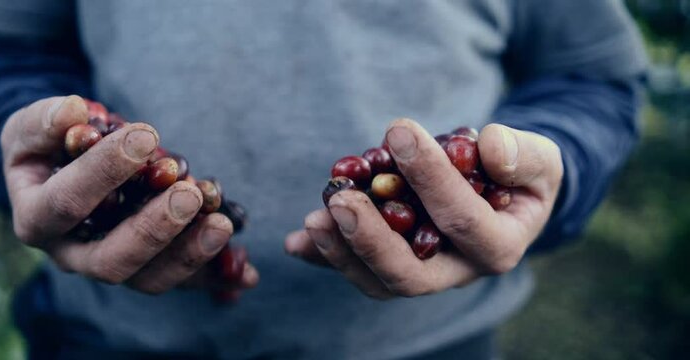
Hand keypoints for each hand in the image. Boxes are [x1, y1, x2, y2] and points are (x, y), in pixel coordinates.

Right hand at [1, 95, 257, 293]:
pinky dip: (216, 278)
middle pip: (111, 262)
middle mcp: (73, 255)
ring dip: (189, 256)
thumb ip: (46, 120)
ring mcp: (112, 267)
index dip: (103, 173)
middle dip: (153, 230)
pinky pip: (183, 283)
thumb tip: (76, 112)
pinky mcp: (149, 269)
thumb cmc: (47, 145)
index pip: (66, 205)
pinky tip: (248, 274)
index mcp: (37, 220)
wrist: (62, 170)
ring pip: (150, 279)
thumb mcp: (33, 127)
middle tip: (188, 195)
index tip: (144, 137)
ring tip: (223, 224)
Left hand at [285, 119, 562, 298]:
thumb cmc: (519, 172)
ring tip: (316, 216)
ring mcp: (422, 274)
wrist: (501, 190)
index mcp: (498, 247)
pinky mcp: (390, 266)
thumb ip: (522, 155)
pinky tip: (295, 240)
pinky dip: (324, 257)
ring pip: (377, 281)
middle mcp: (457, 271)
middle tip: (342, 199)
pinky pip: (355, 270)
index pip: (462, 219)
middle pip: (411, 275)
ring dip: (342, 251)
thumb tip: (489, 147)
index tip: (399, 130)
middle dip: (373, 239)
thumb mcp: (538, 158)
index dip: (431, 176)